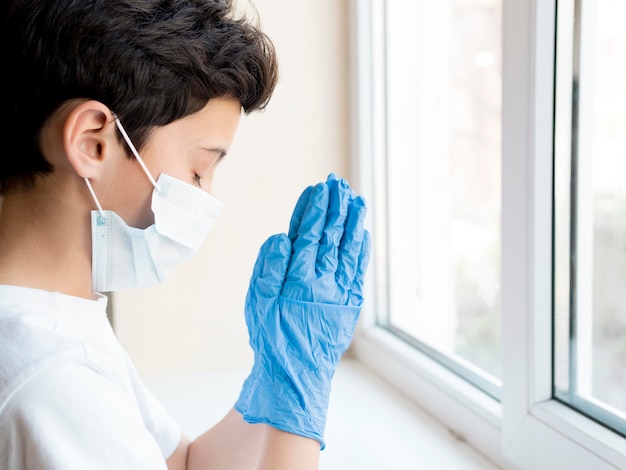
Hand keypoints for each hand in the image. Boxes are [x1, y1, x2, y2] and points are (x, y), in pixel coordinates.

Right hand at [234, 174, 370, 448]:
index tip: (319, 189)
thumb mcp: (258, 303)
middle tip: (338, 184)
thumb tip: (282, 237)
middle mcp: (323, 280)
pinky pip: (359, 271)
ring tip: (356, 200)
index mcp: (298, 277)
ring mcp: (341, 291)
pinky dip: (361, 251)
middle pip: (331, 235)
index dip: (314, 209)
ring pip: (349, 249)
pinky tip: (363, 234)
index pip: (308, 234)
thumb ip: (269, 267)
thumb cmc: (272, 337)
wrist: (295, 374)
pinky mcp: (351, 303)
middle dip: (335, 207)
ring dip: (353, 222)